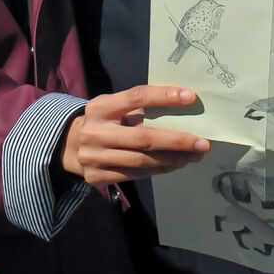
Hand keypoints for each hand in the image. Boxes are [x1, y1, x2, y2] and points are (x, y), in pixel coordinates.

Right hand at [62, 84, 209, 185]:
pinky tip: (176, 164)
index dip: (164, 96)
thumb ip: (138, 107)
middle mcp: (95, 132)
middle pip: (143, 137)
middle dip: (177, 140)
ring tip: (195, 155)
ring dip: (173, 159)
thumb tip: (182, 106)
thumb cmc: (104, 120)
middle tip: (203, 142)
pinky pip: (135, 175)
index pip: (136, 97)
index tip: (191, 97)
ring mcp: (94, 157)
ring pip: (142, 161)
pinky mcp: (97, 177)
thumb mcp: (113, 107)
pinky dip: (159, 170)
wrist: (69, 146)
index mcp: (100, 106)